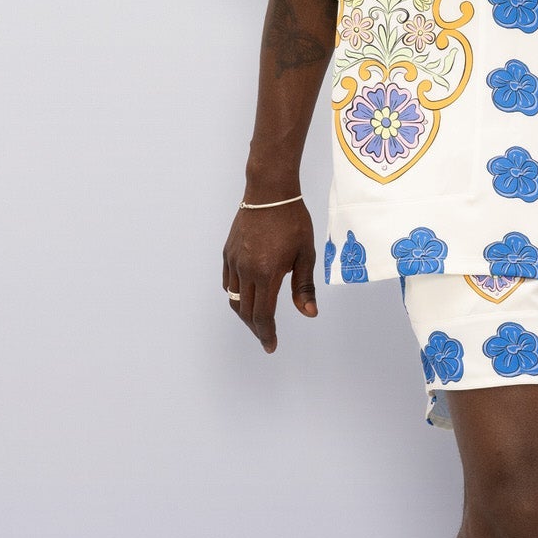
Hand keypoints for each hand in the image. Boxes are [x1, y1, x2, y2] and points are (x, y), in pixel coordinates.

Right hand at [222, 199, 317, 353]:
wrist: (269, 191)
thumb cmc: (293, 221)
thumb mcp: (305, 254)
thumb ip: (304, 286)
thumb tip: (309, 313)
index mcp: (266, 273)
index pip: (262, 314)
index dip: (266, 333)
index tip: (271, 346)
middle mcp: (245, 270)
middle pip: (245, 311)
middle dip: (256, 328)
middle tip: (267, 336)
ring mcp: (233, 261)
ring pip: (234, 298)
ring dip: (245, 313)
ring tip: (258, 320)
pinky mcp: (228, 252)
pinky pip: (228, 282)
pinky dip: (236, 294)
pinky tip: (247, 295)